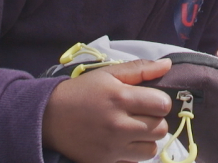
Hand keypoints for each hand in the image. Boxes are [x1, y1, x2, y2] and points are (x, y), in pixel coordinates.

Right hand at [43, 59, 172, 161]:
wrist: (50, 117)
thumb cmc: (82, 92)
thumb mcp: (108, 74)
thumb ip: (140, 69)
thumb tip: (167, 65)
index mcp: (120, 98)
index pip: (162, 104)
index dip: (159, 101)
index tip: (149, 100)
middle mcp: (118, 125)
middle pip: (161, 129)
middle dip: (155, 120)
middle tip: (141, 115)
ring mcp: (112, 147)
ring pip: (152, 149)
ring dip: (146, 140)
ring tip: (133, 130)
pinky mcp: (105, 162)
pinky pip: (134, 162)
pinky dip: (133, 153)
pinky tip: (122, 143)